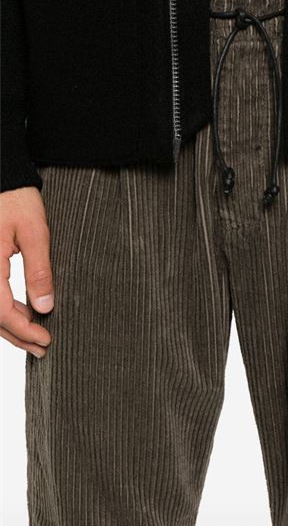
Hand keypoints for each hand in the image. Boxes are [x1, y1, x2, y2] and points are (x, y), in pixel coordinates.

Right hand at [0, 187, 52, 357]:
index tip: (46, 339)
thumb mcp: (35, 232)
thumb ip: (39, 270)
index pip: (0, 310)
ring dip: (10, 325)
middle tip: (43, 347)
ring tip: (36, 337)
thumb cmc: (15, 198)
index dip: (23, 329)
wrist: (1, 178)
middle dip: (16, 335)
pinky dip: (3, 308)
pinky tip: (24, 312)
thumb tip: (45, 307)